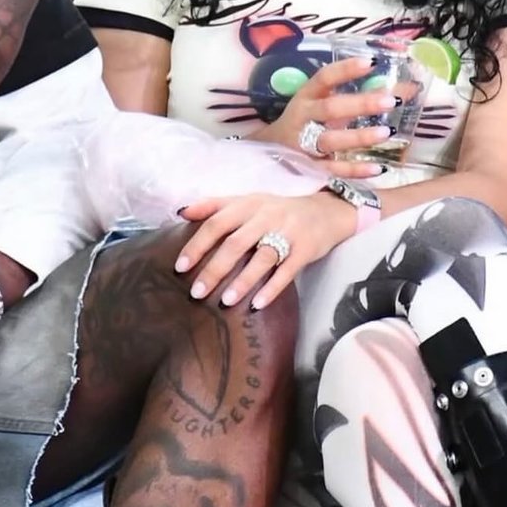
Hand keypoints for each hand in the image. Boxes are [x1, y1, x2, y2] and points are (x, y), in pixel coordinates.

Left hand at [175, 191, 355, 310]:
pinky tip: (257, 305)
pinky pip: (287, 271)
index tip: (180, 267)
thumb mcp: (247, 201)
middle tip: (196, 293)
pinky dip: (272, 288)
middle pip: (235, 244)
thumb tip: (181, 212)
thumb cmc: (277, 209)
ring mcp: (287, 232)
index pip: (216, 223)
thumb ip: (214, 205)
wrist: (325, 210)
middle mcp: (265, 216)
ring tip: (225, 302)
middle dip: (214, 269)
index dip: (197, 245)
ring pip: (261, 258)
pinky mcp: (306, 249)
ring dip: (242, 281)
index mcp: (246, 204)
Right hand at [253, 56, 398, 177]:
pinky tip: (377, 168)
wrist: (271, 151)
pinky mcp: (309, 168)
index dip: (345, 69)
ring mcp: (304, 144)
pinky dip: (354, 170)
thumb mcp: (323, 104)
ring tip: (386, 132)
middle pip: (330, 109)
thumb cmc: (306, 122)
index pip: (324, 78)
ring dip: (358, 136)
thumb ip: (358, 98)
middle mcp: (303, 118)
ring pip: (331, 140)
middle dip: (360, 104)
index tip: (371, 62)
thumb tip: (409, 88)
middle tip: (390, 101)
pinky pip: (333, 169)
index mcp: (306, 97)